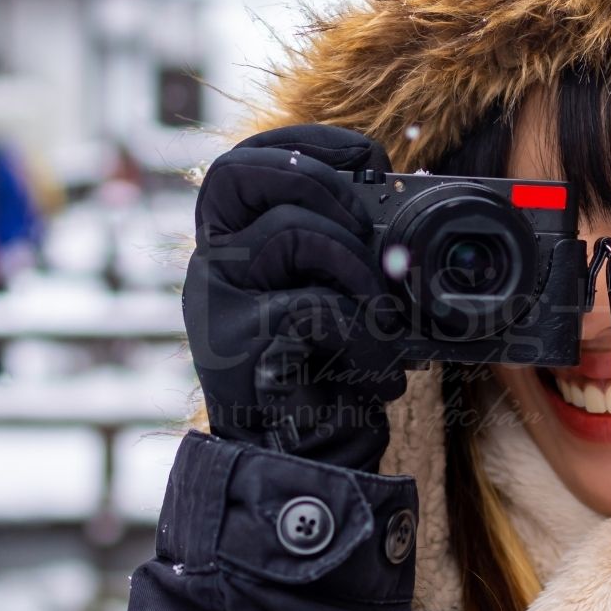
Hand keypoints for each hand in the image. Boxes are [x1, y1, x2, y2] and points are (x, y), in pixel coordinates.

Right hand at [183, 125, 408, 472]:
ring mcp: (216, 304)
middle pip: (244, 174)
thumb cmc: (330, 377)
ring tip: (386, 320)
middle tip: (370, 236)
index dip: (307, 145)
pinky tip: (377, 367)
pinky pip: (311, 305)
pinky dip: (362, 333)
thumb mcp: (340, 297)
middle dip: (325, 187)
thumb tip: (400, 195)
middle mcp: (210, 266)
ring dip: (360, 270)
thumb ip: (347, 247)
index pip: (244, 162)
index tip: (369, 160)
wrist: (305, 466)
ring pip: (291, 233)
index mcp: (231, 245)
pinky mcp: (233, 348)